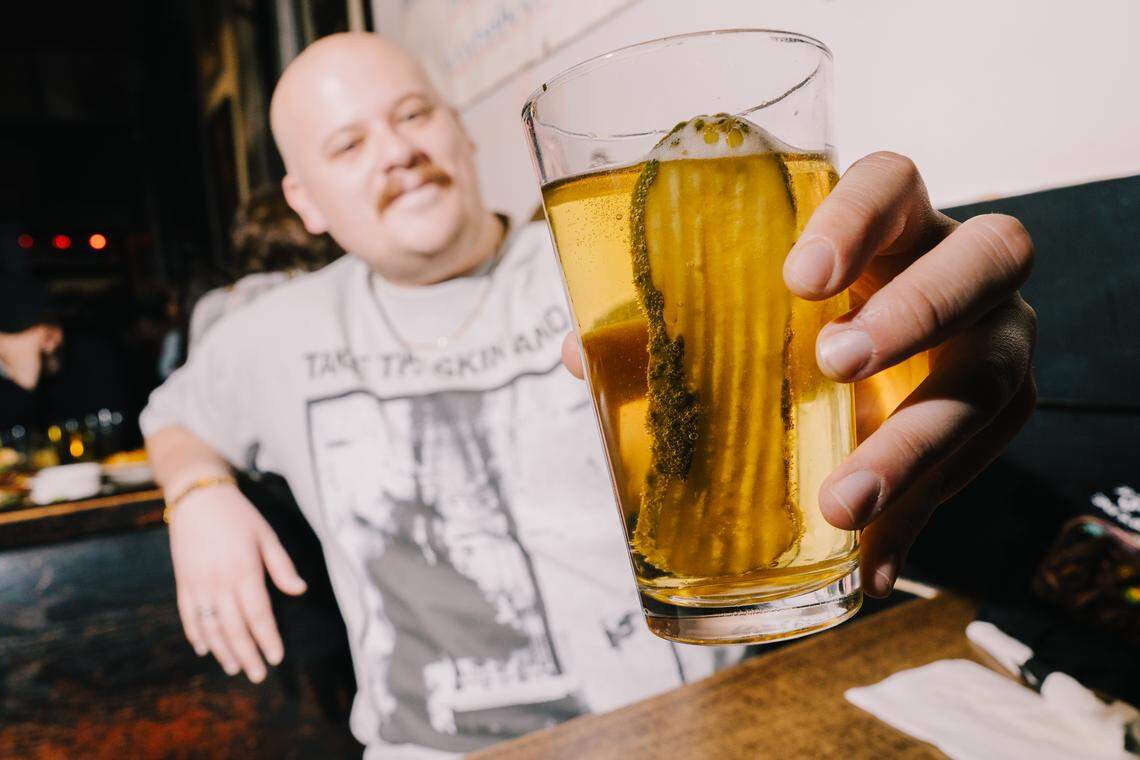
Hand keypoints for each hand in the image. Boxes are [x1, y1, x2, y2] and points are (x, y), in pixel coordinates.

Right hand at [169, 483, 306, 681]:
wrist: (197, 498)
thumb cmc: (239, 516)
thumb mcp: (266, 535)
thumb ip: (282, 566)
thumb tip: (300, 590)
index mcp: (244, 571)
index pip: (258, 615)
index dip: (267, 639)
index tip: (276, 657)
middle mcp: (219, 582)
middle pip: (234, 628)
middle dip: (247, 654)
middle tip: (257, 674)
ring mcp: (198, 584)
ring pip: (210, 627)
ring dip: (222, 650)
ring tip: (234, 667)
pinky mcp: (183, 582)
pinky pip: (188, 616)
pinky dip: (196, 634)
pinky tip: (204, 649)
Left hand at [561, 151, 1035, 598]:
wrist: (879, 373)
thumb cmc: (798, 321)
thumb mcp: (744, 314)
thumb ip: (670, 326)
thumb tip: (583, 356)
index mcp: (889, 221)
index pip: (891, 180)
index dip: (857, 216)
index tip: (800, 276)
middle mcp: (958, 265)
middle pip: (985, 256)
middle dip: (913, 312)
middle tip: (832, 365)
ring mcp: (994, 336)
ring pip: (997, 371)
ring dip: (918, 441)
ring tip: (845, 503)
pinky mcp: (1002, 412)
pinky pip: (978, 466)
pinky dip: (917, 520)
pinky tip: (865, 565)